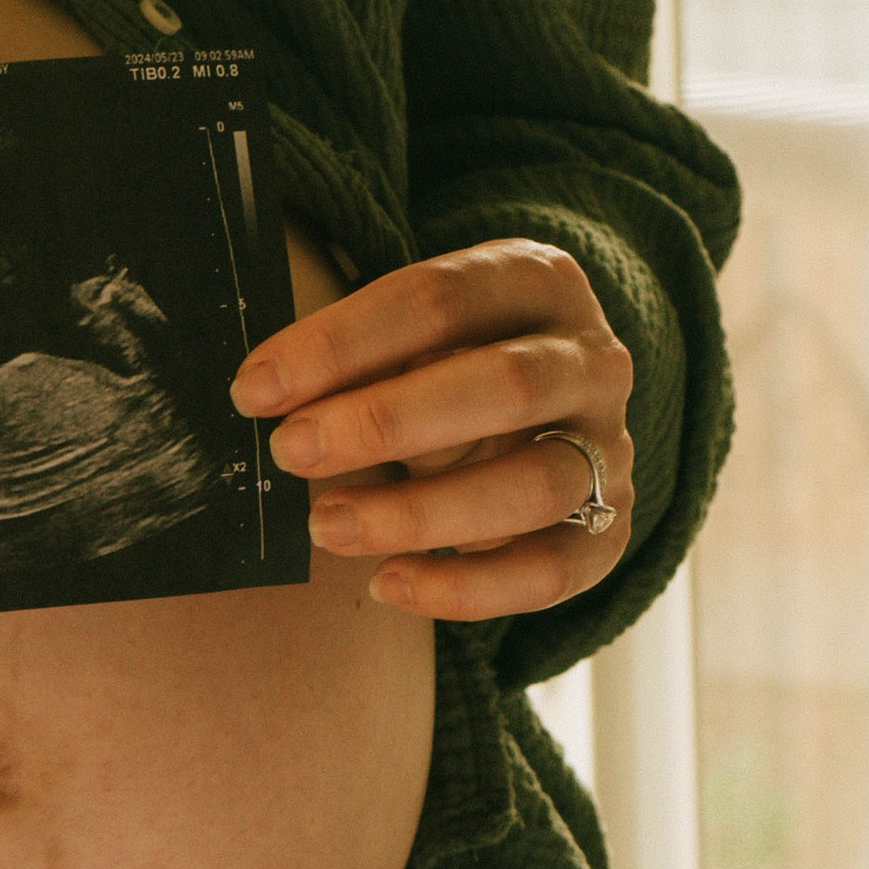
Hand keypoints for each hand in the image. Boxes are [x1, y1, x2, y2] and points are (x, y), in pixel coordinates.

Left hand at [230, 239, 631, 620]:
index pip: (440, 300)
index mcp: (537, 280)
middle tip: (292, 453)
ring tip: (326, 525)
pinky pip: (550, 571)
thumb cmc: (445, 364)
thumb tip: (263, 396)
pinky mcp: (612, 525)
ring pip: (533, 486)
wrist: (540, 413)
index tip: (256, 389)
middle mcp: (591, 358)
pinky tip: (388, 583)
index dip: (341, 345)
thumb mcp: (409, 335)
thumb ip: (357, 358)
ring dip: (418, 514)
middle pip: (505, 386)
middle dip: (385, 423)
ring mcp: (611, 445)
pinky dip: (465, 588)